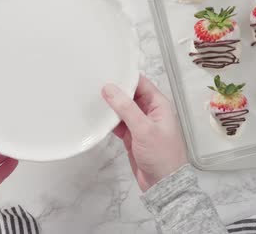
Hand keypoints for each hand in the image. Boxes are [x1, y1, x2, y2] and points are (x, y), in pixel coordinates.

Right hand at [102, 76, 187, 191]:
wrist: (163, 184)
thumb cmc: (162, 156)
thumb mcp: (144, 129)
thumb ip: (126, 108)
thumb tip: (110, 89)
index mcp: (158, 105)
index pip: (141, 83)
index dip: (125, 77)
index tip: (108, 71)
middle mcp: (149, 112)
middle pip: (129, 95)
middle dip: (115, 90)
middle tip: (95, 83)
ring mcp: (139, 124)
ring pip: (122, 109)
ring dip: (110, 106)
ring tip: (92, 97)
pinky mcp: (131, 136)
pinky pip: (118, 123)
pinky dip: (108, 121)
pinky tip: (98, 118)